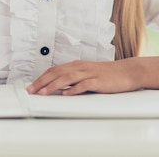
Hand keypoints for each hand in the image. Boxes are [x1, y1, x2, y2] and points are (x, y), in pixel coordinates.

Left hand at [25, 56, 158, 95]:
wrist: (128, 71)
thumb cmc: (108, 74)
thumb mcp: (88, 73)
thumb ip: (74, 79)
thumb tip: (59, 88)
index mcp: (77, 65)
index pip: (54, 70)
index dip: (41, 78)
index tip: (31, 86)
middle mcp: (81, 67)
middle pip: (57, 72)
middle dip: (42, 82)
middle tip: (31, 90)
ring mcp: (89, 73)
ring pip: (67, 77)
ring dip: (53, 85)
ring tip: (43, 93)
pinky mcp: (98, 81)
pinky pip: (83, 85)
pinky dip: (73, 89)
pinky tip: (66, 94)